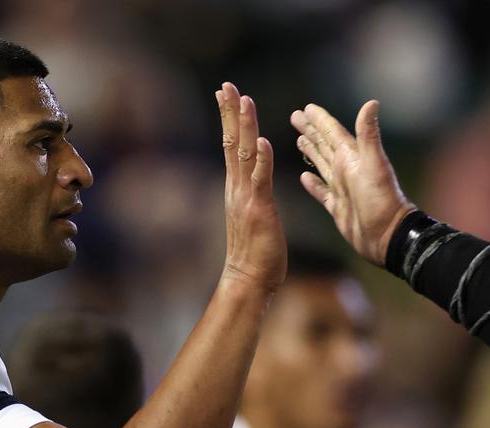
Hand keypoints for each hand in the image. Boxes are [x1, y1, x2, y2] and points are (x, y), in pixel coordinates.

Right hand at [217, 82, 286, 290]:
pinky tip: (263, 140)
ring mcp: (247, 198)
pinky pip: (261, 180)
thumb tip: (252, 180)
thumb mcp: (252, 215)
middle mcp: (237, 188)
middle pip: (232, 142)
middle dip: (230, 112)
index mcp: (237, 188)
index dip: (229, 118)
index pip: (231, 145)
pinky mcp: (260, 210)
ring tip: (244, 100)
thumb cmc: (255, 252)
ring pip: (245, 155)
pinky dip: (262, 159)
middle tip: (227, 85)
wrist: (248, 280)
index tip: (226, 93)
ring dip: (246, 126)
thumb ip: (251, 194)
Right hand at [291, 100, 414, 266]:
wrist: (387, 235)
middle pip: (324, 144)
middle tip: (296, 116)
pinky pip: (321, 192)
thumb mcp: (374, 164)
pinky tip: (304, 177)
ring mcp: (341, 188)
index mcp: (352, 157)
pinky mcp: (337, 207)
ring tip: (299, 139)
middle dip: (310, 130)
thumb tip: (372, 103)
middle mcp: (346, 169)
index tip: (306, 107)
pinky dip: (312, 184)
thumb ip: (369, 135)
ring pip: (321, 164)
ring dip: (310, 151)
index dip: (319, 119)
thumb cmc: (381, 201)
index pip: (332, 132)